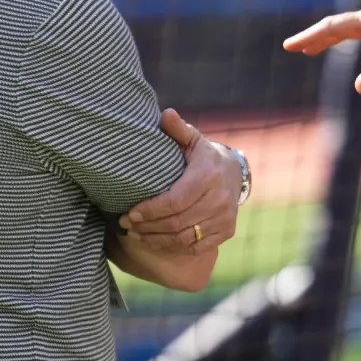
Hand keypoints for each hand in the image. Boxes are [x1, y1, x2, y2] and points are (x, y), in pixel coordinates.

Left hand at [117, 109, 242, 254]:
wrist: (234, 173)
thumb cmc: (203, 156)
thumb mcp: (192, 139)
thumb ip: (177, 129)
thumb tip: (165, 114)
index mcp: (208, 175)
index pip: (174, 201)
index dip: (150, 210)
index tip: (129, 213)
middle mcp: (219, 199)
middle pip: (176, 222)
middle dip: (147, 227)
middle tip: (126, 225)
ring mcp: (224, 218)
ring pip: (184, 238)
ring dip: (156, 239)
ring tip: (136, 234)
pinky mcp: (226, 231)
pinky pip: (196, 247)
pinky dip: (173, 247)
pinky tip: (156, 241)